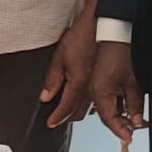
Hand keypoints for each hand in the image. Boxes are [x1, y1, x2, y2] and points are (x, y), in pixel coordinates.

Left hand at [39, 13, 98, 127]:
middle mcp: (90, 87)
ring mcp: (99, 84)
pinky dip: (88, 103)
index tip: (50, 123)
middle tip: (57, 119)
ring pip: (89, 106)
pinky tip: (84, 101)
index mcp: (78, 82)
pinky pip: (96, 97)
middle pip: (78, 111)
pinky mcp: (105, 78)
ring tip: (68, 114)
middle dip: (67, 117)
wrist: (101, 27)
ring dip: (78, 111)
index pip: (66, 107)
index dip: (57, 117)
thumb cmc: (81, 37)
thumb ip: (53, 79)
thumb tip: (46, 95)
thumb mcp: (59, 57)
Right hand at [89, 39, 146, 149]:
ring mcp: (95, 85)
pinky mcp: (99, 79)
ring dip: (120, 114)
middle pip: (106, 115)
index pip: (109, 120)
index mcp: (99, 93)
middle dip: (121, 124)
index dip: (121, 131)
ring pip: (106, 107)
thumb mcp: (133, 82)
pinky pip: (106, 97)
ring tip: (135, 118)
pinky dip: (117, 104)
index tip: (129, 139)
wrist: (113, 31)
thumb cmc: (119, 51)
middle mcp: (93, 91)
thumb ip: (134, 104)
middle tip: (136, 129)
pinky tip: (127, 105)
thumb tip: (135, 120)